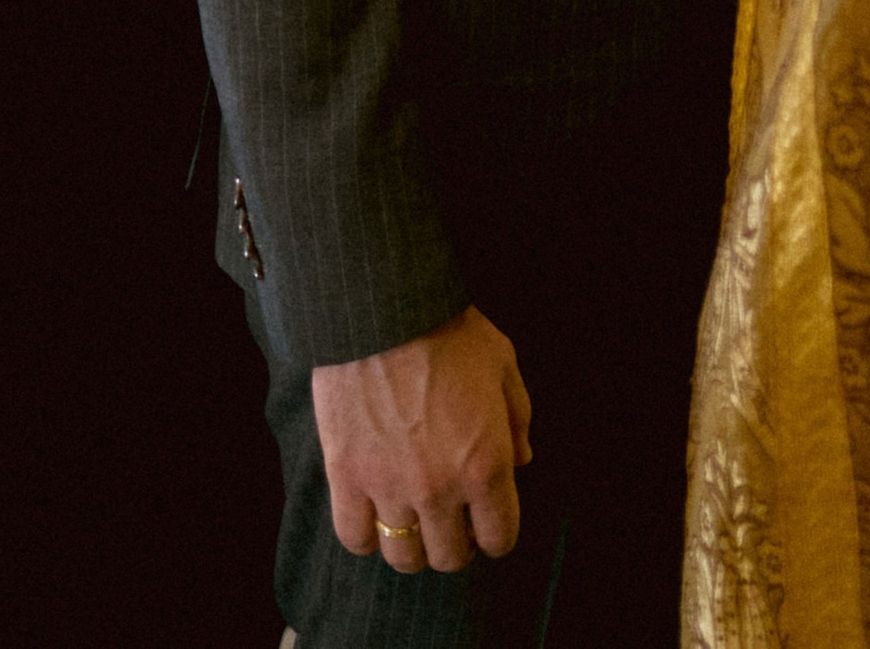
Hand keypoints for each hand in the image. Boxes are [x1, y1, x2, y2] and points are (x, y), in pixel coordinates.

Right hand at [315, 305, 531, 575]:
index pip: (499, 538)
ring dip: (413, 546)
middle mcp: (440, 490)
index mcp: (486, 465)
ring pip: (403, 557)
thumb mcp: (502, 364)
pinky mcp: (347, 480)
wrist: (384, 310)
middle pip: (450, 558)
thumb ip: (517, 418)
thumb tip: (522, 460)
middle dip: (456, 544)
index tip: (488, 522)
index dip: (496, 534)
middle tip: (450, 520)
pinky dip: (367, 537)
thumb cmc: (449, 330)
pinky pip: (355, 538)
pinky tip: (374, 516)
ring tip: (413, 522)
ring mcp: (389, 489)